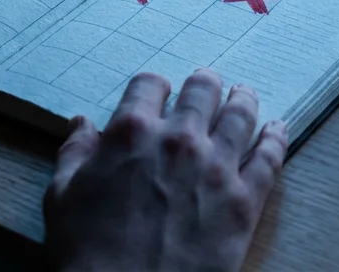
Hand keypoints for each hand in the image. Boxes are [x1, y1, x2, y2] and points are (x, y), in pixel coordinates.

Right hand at [45, 70, 287, 271]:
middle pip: (201, 91)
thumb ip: (74, 153)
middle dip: (202, 84)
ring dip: (242, 100)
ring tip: (244, 94)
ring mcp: (217, 169)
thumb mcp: (61, 197)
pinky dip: (276, 138)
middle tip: (206, 84)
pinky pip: (270, 158)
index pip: (148, 85)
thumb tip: (81, 124)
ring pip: (240, 115)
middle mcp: (178, 140)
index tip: (158, 91)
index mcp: (131, 132)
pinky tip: (277, 128)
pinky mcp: (245, 202)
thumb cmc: (87, 254)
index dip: (152, 86)